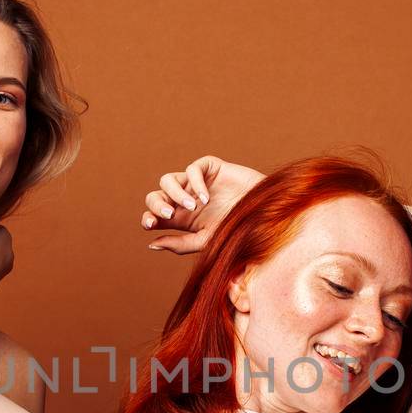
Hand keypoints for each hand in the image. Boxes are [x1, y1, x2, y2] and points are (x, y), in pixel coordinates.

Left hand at [141, 155, 264, 253]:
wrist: (264, 215)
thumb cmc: (237, 230)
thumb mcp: (206, 241)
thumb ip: (179, 244)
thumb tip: (152, 244)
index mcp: (181, 218)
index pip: (154, 215)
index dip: (147, 217)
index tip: (151, 224)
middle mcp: (184, 199)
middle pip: (155, 196)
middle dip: (156, 205)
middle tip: (170, 215)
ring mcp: (195, 183)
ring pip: (167, 180)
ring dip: (174, 194)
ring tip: (191, 207)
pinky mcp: (209, 168)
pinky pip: (192, 170)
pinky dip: (195, 183)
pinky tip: (206, 198)